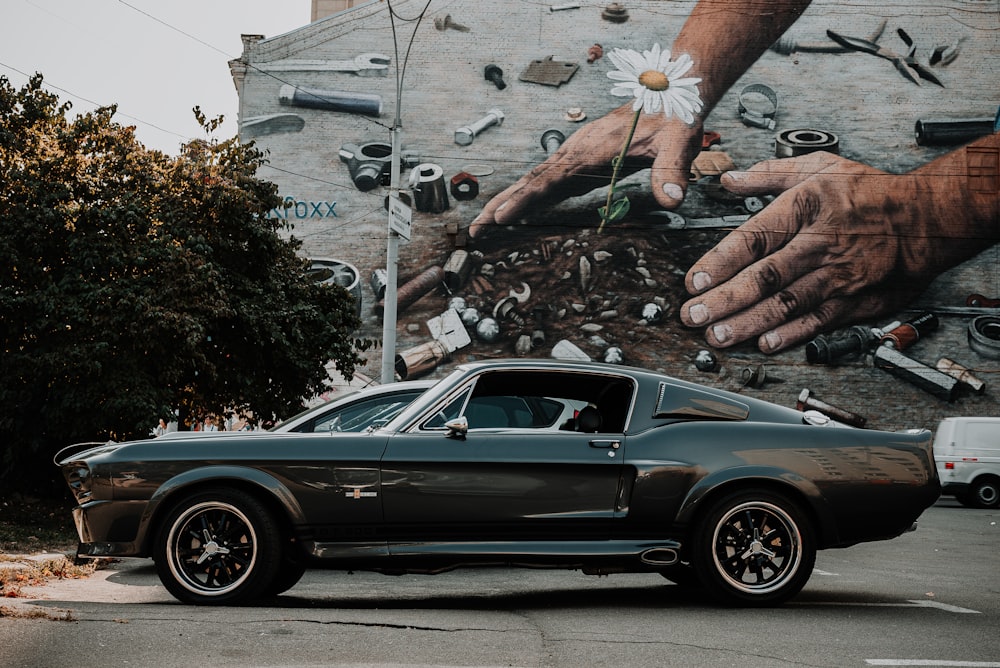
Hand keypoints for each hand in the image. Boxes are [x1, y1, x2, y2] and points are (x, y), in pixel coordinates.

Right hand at [468, 105, 704, 237]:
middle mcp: (577, 151)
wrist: (670, 92)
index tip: (500, 218)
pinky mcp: (582, 159)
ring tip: (485, 225)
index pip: (550, 178)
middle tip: (474, 230)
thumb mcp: (678, 143)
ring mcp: (577, 154)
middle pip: (531, 181)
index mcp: (592, 149)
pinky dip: (528, 197)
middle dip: (500, 206)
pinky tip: (519, 211)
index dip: (524, 200)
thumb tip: (673, 199)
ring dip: (508, 202)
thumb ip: (672, 170)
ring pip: (535, 181)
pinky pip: (548, 181)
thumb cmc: (673, 116)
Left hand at [680, 151, 983, 352]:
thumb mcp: (820, 168)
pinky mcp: (856, 301)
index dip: (721, 260)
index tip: (695, 279)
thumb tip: (729, 179)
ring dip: (749, 323)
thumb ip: (769, 175)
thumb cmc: (873, 193)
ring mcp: (839, 276)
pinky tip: (765, 343)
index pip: (756, 237)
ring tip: (719, 335)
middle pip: (767, 277)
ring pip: (788, 304)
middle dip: (726, 299)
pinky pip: (818, 322)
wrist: (931, 218)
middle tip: (694, 315)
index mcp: (808, 208)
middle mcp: (821, 244)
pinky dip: (791, 335)